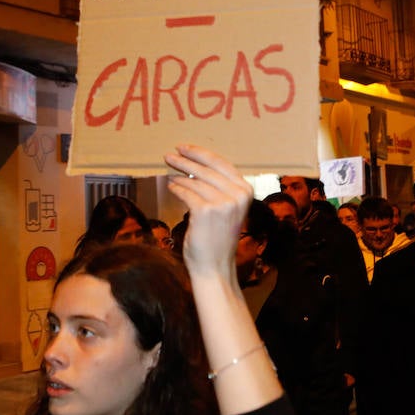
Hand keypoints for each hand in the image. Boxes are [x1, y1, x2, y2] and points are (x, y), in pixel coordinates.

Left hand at [164, 145, 251, 278]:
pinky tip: (171, 186)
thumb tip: (194, 166)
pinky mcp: (205, 211)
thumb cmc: (218, 238)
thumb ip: (219, 188)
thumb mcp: (227, 209)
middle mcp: (237, 195)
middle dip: (185, 160)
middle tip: (170, 155)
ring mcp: (222, 203)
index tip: (185, 148)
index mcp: (246, 191)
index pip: (221, 163)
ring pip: (194, 181)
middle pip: (206, 169)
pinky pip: (186, 193)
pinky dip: (177, 188)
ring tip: (168, 172)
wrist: (215, 266)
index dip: (201, 153)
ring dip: (178, 175)